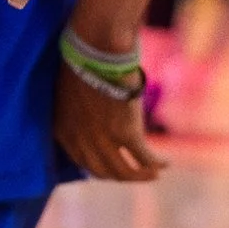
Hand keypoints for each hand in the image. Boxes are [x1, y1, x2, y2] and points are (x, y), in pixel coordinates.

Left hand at [54, 60, 161, 182]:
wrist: (97, 50)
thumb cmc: (83, 59)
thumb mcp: (71, 90)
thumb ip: (77, 107)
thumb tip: (93, 108)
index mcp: (64, 130)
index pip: (81, 161)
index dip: (98, 168)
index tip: (110, 167)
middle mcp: (82, 141)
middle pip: (103, 171)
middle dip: (119, 176)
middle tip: (133, 173)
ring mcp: (104, 140)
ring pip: (124, 172)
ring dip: (140, 177)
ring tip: (153, 175)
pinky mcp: (127, 134)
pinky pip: (144, 157)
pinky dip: (156, 163)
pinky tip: (165, 164)